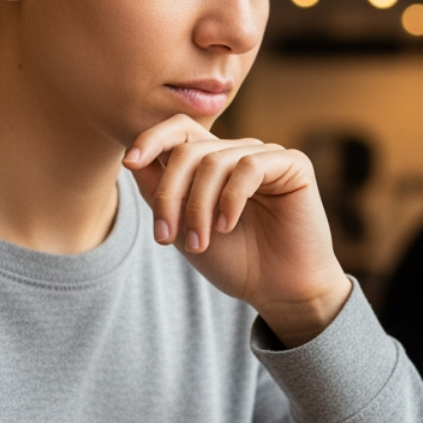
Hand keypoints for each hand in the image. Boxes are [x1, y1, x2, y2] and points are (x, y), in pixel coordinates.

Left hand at [124, 115, 351, 345]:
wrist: (280, 291)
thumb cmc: (237, 262)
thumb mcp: (183, 228)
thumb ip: (160, 193)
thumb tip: (133, 158)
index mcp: (214, 164)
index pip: (179, 131)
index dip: (151, 138)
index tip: (130, 164)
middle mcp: (239, 154)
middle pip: (187, 150)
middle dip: (169, 194)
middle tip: (165, 236)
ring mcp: (266, 157)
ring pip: (213, 162)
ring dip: (197, 207)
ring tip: (200, 243)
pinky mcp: (293, 165)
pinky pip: (248, 167)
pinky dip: (230, 199)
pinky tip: (227, 226)